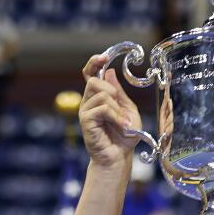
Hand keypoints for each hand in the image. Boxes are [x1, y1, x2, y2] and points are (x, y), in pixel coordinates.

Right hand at [80, 54, 141, 169]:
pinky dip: (115, 116)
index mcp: (98, 97)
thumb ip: (118, 92)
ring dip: (117, 108)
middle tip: (120, 107)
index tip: (103, 57)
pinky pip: (102, 108)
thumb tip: (109, 71)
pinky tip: (121, 127)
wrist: (119, 157)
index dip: (94, 63)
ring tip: (123, 123)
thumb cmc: (124, 136)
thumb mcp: (128, 109)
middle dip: (111, 90)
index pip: (90, 74)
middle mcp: (88, 102)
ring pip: (101, 94)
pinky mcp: (86, 121)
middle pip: (94, 80)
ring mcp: (85, 111)